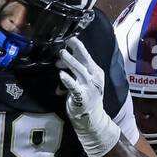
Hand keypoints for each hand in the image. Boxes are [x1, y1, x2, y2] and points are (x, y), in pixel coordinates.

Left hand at [56, 37, 119, 156]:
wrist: (92, 119)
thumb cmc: (86, 97)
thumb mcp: (84, 80)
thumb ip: (74, 70)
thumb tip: (60, 61)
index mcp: (95, 71)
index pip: (86, 55)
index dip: (77, 45)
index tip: (68, 37)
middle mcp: (94, 77)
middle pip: (85, 59)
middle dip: (76, 49)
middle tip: (66, 41)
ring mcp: (89, 87)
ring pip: (80, 71)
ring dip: (70, 62)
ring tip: (61, 54)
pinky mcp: (82, 97)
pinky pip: (74, 87)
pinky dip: (68, 81)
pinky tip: (61, 75)